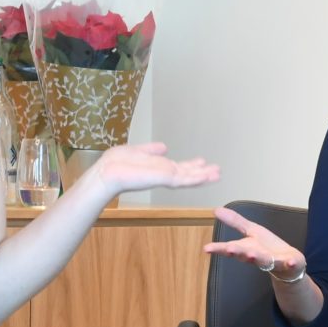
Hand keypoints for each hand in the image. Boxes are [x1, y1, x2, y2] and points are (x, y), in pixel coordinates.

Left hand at [91, 142, 219, 195]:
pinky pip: (183, 179)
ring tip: (218, 174)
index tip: (202, 161)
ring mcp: (164, 177)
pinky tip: (206, 176)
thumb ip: (151, 150)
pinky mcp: (164, 179)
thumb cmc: (116, 164)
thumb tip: (163, 147)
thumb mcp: (137, 151)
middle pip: (187, 173)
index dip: (191, 165)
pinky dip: (196, 178)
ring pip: (189, 177)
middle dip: (202, 172)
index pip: (178, 167)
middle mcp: (163, 174)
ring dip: (204, 176)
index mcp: (157, 168)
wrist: (108, 173)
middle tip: (218, 170)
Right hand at [203, 206, 305, 280]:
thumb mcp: (251, 231)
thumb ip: (235, 222)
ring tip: (251, 254)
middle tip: (228, 249)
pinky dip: (290, 263)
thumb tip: (216, 210)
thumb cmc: (267, 248)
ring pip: (263, 260)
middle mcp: (257, 257)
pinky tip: (291, 261)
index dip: (218, 248)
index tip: (206, 248)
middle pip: (245, 254)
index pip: (230, 248)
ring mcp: (272, 261)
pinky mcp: (288, 264)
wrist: (287, 264)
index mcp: (247, 248)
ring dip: (257, 257)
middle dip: (237, 252)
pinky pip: (289, 264)